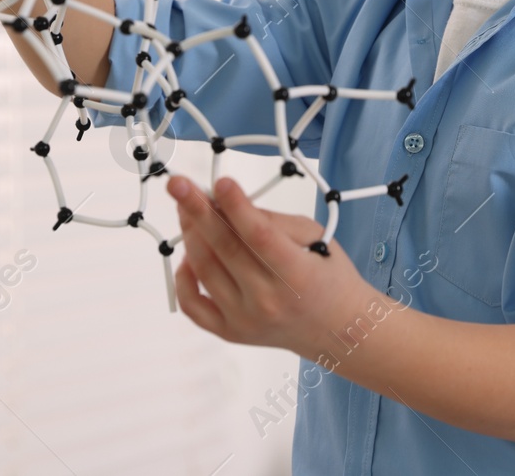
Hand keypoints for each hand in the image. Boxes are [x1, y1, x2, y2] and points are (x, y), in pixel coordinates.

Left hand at [167, 175, 375, 355]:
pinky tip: (187, 254)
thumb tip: (227, 201)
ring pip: (204, 270)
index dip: (237, 207)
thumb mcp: (315, 236)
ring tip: (185, 208)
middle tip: (178, 184)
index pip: (259, 236)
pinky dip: (182, 277)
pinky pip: (192, 305)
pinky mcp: (228, 332)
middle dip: (197, 211)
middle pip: (225, 249)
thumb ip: (273, 220)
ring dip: (190, 233)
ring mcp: (245, 320)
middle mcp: (268, 301)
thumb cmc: (327, 276)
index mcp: (298, 275)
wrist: (335, 328)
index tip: (220, 182)